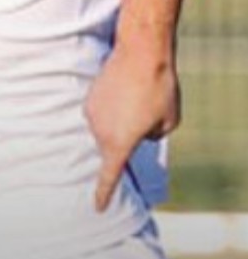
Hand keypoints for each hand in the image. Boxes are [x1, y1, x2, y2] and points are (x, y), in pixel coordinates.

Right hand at [84, 41, 179, 211]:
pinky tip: (127, 89)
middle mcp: (100, 131)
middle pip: (113, 146)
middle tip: (146, 115)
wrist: (140, 51)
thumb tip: (140, 130)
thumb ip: (152, 135)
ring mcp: (92, 112)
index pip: (109, 176)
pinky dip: (113, 106)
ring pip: (107, 127)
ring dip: (120, 119)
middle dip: (128, 137)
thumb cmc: (158, 88)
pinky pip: (102, 111)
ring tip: (138, 97)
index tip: (97, 207)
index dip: (103, 193)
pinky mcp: (90, 96)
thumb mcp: (168, 121)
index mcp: (119, 143)